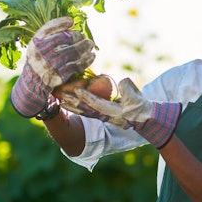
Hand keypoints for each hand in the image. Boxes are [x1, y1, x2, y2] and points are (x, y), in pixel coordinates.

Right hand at [10, 17, 95, 117]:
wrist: (34, 82)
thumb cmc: (39, 58)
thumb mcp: (37, 43)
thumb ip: (49, 31)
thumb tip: (70, 21)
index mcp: (36, 43)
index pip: (51, 28)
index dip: (63, 25)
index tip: (72, 23)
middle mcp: (43, 53)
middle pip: (66, 39)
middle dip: (78, 36)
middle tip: (84, 37)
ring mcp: (52, 64)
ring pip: (74, 51)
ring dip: (85, 46)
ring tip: (90, 44)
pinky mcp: (61, 75)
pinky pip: (78, 65)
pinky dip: (87, 59)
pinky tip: (92, 55)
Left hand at [62, 78, 181, 148]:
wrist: (144, 119)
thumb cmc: (141, 108)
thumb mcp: (138, 99)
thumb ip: (130, 90)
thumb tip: (122, 82)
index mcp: (113, 112)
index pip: (97, 104)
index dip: (87, 97)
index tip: (75, 89)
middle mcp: (104, 116)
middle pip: (84, 109)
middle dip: (72, 101)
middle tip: (58, 94)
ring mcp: (101, 116)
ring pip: (82, 110)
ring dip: (70, 104)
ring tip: (57, 96)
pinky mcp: (100, 114)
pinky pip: (84, 109)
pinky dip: (75, 104)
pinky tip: (66, 99)